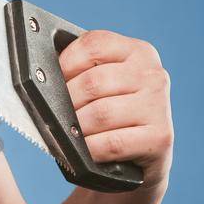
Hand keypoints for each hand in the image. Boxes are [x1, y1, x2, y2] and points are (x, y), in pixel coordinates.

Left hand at [58, 30, 173, 189]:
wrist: (141, 159)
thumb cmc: (112, 119)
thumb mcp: (103, 88)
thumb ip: (82, 73)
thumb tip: (44, 77)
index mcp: (138, 52)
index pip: (94, 44)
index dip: (65, 64)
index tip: (54, 82)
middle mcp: (153, 74)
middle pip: (93, 82)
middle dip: (67, 103)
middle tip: (58, 117)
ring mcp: (159, 105)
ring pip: (100, 113)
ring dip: (78, 129)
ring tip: (72, 136)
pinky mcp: (160, 137)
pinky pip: (112, 142)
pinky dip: (91, 149)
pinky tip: (86, 152)